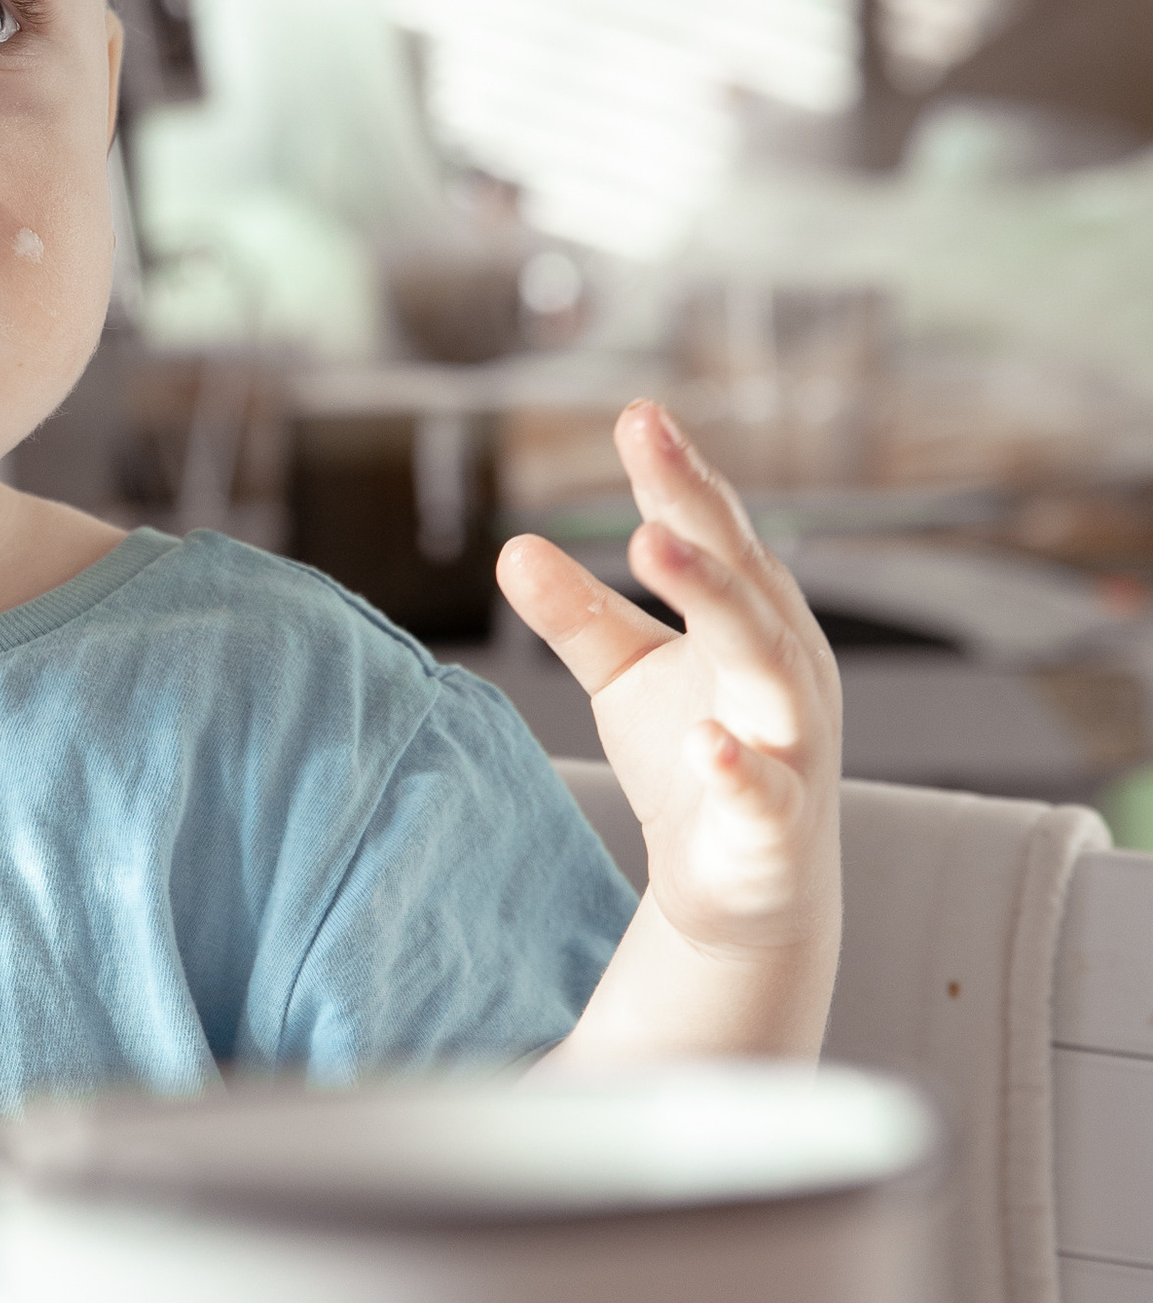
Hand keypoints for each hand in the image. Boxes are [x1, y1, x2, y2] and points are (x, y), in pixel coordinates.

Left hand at [496, 402, 840, 969]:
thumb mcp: (627, 679)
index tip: (637, 413)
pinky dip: (734, 768)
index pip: (718, 535)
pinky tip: (700, 742)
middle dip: (696, 510)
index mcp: (754, 620)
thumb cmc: (696, 757)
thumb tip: (512, 546)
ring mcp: (791, 748)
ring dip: (714, 601)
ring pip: (768, 666)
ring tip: (651, 545)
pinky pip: (761, 794)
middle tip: (645, 445)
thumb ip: (579, 616)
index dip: (678, 475)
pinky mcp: (774, 828)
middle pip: (744, 578)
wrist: (746, 888)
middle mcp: (785, 669)